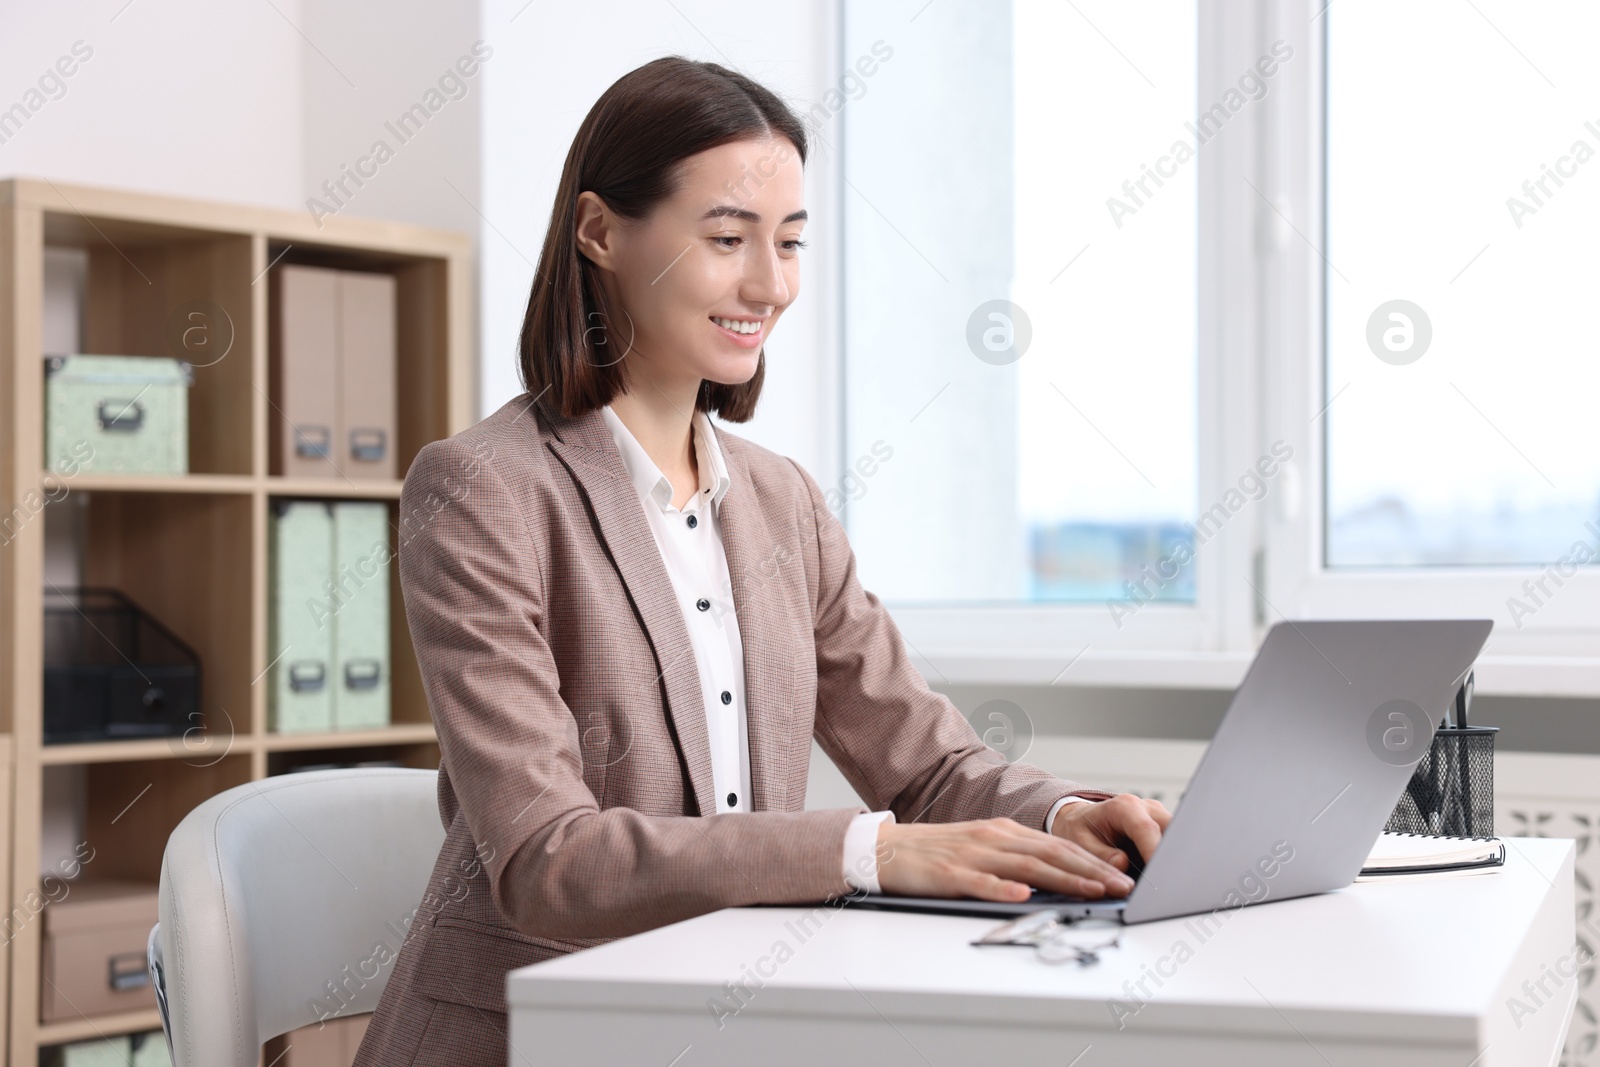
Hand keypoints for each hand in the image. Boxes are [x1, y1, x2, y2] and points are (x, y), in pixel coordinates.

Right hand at [874, 817, 1138, 902]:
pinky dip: (1004, 889)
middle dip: (1091, 872)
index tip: (1121, 876)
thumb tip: (1056, 879)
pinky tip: (1023, 897)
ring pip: (1026, 867)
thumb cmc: (937, 853)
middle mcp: (994, 838)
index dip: (1093, 862)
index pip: (1058, 847)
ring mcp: (973, 855)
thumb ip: (1016, 860)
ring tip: (1092, 891)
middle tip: (1122, 887)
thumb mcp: (982, 848)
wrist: (887, 848)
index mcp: (1004, 832)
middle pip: (1051, 855)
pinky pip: (981, 882)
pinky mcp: (950, 874)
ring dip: (1063, 880)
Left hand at [1049, 793, 1171, 882]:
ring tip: (1160, 881)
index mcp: (1124, 807)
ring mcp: (1159, 817)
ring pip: (1178, 838)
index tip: (1159, 874)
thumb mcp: (1080, 842)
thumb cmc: (1081, 828)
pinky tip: (1160, 875)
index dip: (1155, 851)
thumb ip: (1100, 855)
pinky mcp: (1164, 828)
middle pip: (1171, 831)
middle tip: (1163, 882)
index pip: (1146, 829)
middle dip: (1170, 857)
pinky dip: (1169, 860)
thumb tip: (1122, 864)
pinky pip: (1174, 845)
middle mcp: (1146, 808)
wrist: (1082, 819)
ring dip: (1172, 859)